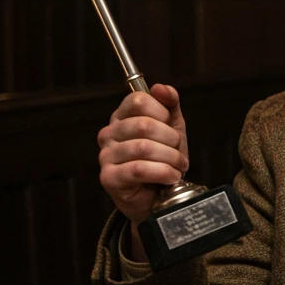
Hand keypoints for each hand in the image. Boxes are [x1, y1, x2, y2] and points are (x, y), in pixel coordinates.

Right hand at [97, 83, 188, 228]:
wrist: (157, 197)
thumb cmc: (162, 160)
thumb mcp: (172, 128)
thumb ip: (169, 104)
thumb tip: (161, 88)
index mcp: (122, 116)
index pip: (139, 100)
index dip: (162, 113)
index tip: (171, 128)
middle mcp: (109, 133)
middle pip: (144, 124)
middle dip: (171, 140)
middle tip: (179, 153)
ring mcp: (106, 155)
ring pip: (143, 147)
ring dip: (170, 159)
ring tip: (178, 167)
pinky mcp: (109, 177)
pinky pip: (139, 169)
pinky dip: (162, 173)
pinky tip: (171, 177)